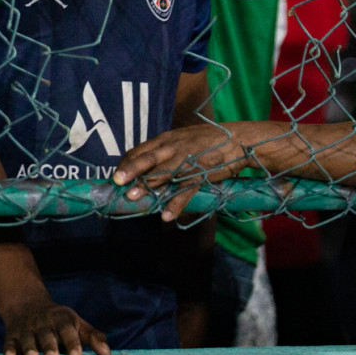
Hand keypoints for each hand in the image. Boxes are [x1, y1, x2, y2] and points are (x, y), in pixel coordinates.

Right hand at [0, 295, 111, 354]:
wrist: (27, 304)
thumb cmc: (58, 321)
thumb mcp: (76, 323)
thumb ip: (92, 337)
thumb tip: (107, 354)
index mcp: (61, 320)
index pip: (67, 330)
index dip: (72, 342)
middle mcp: (43, 324)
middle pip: (46, 335)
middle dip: (49, 346)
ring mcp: (27, 329)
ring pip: (27, 339)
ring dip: (29, 348)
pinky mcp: (12, 335)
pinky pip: (10, 342)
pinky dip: (9, 349)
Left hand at [113, 123, 255, 220]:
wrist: (239, 140)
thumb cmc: (208, 141)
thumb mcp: (182, 140)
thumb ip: (166, 151)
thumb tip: (148, 166)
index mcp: (167, 139)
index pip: (140, 150)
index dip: (127, 163)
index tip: (116, 176)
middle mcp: (174, 147)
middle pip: (147, 158)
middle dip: (131, 171)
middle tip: (117, 182)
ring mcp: (188, 160)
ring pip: (163, 173)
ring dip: (147, 186)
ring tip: (135, 198)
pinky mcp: (202, 173)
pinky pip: (186, 189)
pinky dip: (176, 203)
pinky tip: (167, 215)